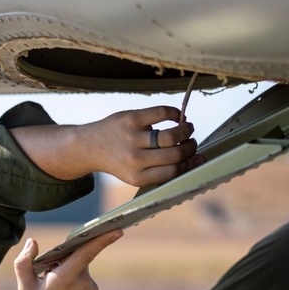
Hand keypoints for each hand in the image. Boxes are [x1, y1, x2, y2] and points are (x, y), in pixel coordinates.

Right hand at [13, 230, 121, 289]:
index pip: (86, 252)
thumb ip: (24, 263)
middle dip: (63, 258)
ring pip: (79, 268)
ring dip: (66, 271)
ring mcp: (90, 288)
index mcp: (64, 278)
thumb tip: (32, 243)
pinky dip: (72, 281)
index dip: (101, 238)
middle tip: (46, 274)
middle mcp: (82, 281)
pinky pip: (82, 279)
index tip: (117, 229)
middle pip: (77, 256)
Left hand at [79, 106, 203, 186]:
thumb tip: (199, 158)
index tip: (197, 156)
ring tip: (187, 128)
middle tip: (191, 141)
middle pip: (176, 154)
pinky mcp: (130, 119)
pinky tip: (176, 116)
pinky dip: (175, 113)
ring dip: (186, 130)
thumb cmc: (120, 160)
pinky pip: (162, 113)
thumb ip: (162, 169)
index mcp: (138, 177)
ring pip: (172, 135)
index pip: (174, 172)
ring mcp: (132, 138)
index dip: (191, 163)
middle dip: (191, 146)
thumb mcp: (136, 173)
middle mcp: (135, 160)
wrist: (89, 147)